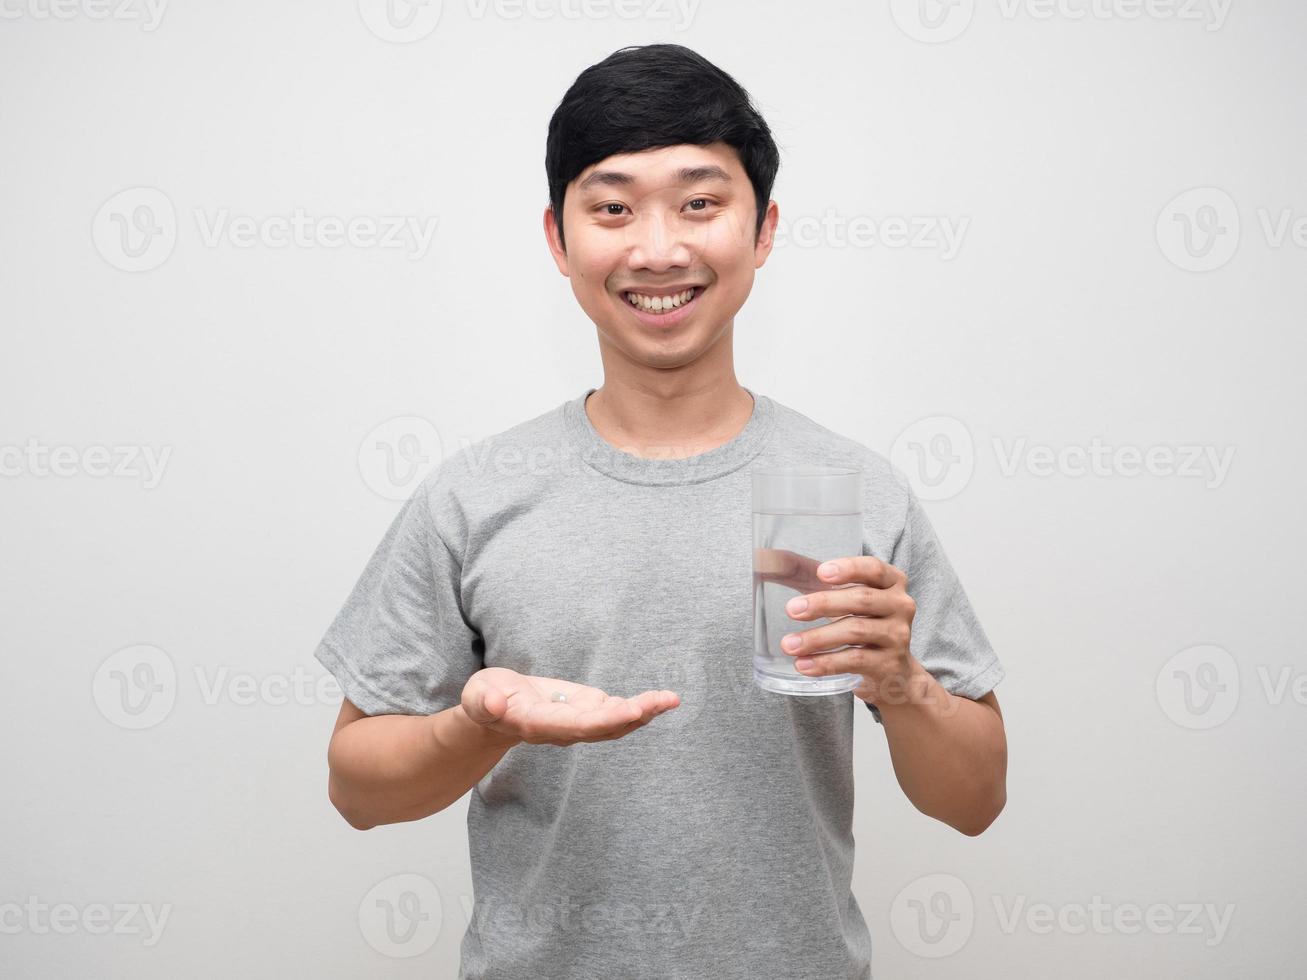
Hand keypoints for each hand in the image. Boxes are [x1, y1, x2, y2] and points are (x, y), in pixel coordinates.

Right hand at [461, 667, 679, 746]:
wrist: (493, 710)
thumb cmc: (485, 700)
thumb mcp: (478, 696)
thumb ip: (485, 702)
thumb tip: (495, 703)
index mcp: (540, 724)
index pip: (576, 725)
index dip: (605, 720)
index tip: (631, 710)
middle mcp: (565, 729)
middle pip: (604, 728)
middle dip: (635, 715)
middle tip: (663, 701)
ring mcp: (579, 721)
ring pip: (616, 723)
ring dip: (645, 712)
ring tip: (670, 699)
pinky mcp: (586, 710)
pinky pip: (617, 712)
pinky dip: (640, 707)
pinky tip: (662, 699)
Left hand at [762, 551, 917, 705]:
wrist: (893, 672)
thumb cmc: (860, 621)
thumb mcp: (838, 593)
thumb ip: (804, 573)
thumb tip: (763, 558)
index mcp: (891, 581)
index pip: (873, 568)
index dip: (848, 569)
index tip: (820, 573)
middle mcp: (900, 605)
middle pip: (861, 599)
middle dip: (823, 604)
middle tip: (791, 610)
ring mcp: (897, 636)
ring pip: (856, 631)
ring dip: (818, 638)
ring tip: (789, 645)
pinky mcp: (889, 664)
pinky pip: (855, 660)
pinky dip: (826, 663)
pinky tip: (804, 665)